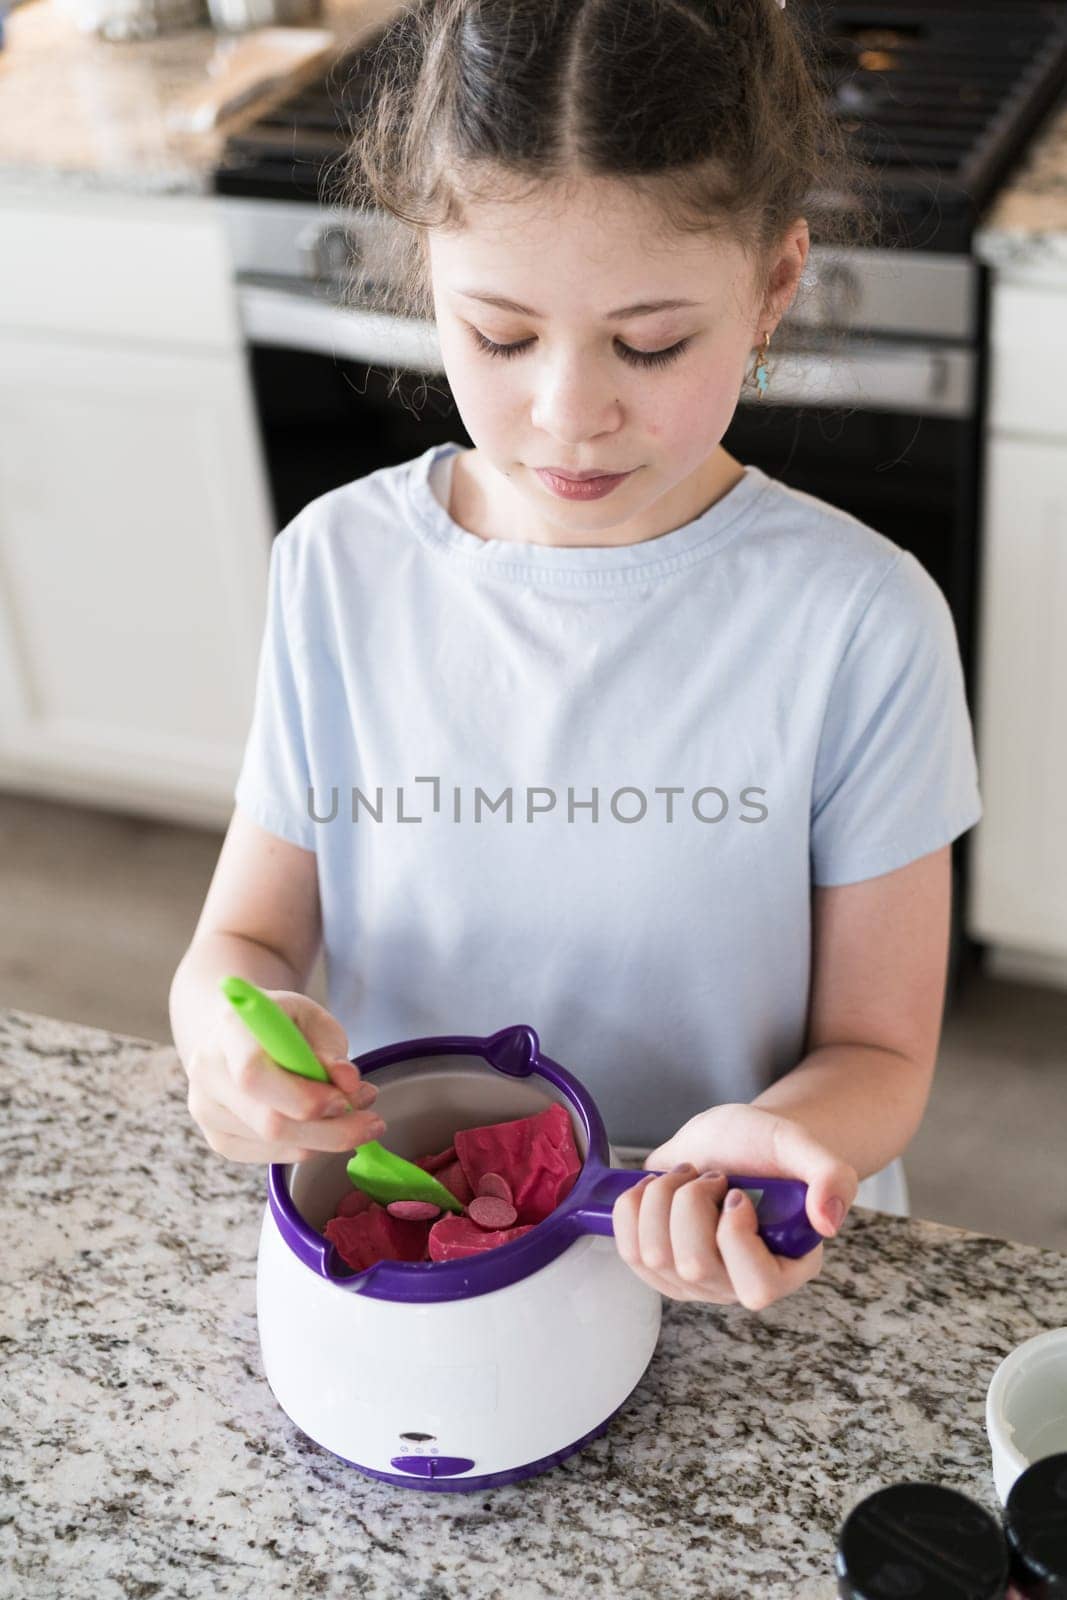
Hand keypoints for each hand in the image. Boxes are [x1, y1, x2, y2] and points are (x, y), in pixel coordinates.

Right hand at [184, 989, 385, 1163]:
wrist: (234, 1033)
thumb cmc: (280, 1023)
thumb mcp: (311, 1018)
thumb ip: (331, 1049)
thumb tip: (348, 1083)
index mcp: (229, 1030)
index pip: (253, 1075)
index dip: (303, 1096)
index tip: (345, 1098)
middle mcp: (208, 1073)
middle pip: (268, 1122)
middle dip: (330, 1130)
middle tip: (372, 1123)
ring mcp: (206, 1111)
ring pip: (273, 1144)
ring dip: (325, 1138)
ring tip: (354, 1115)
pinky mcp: (218, 1138)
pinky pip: (269, 1155)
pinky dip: (306, 1147)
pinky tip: (324, 1128)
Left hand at [611, 1102, 858, 1310]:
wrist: (731, 1141)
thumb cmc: (767, 1149)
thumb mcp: (802, 1146)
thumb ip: (831, 1176)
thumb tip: (828, 1221)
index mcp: (785, 1266)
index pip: (757, 1287)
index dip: (736, 1236)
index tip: (736, 1192)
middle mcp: (737, 1284)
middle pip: (694, 1266)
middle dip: (690, 1202)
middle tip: (711, 1175)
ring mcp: (694, 1281)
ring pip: (654, 1256)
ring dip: (661, 1197)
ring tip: (686, 1177)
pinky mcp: (658, 1267)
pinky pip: (628, 1250)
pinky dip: (633, 1207)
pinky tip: (657, 1187)